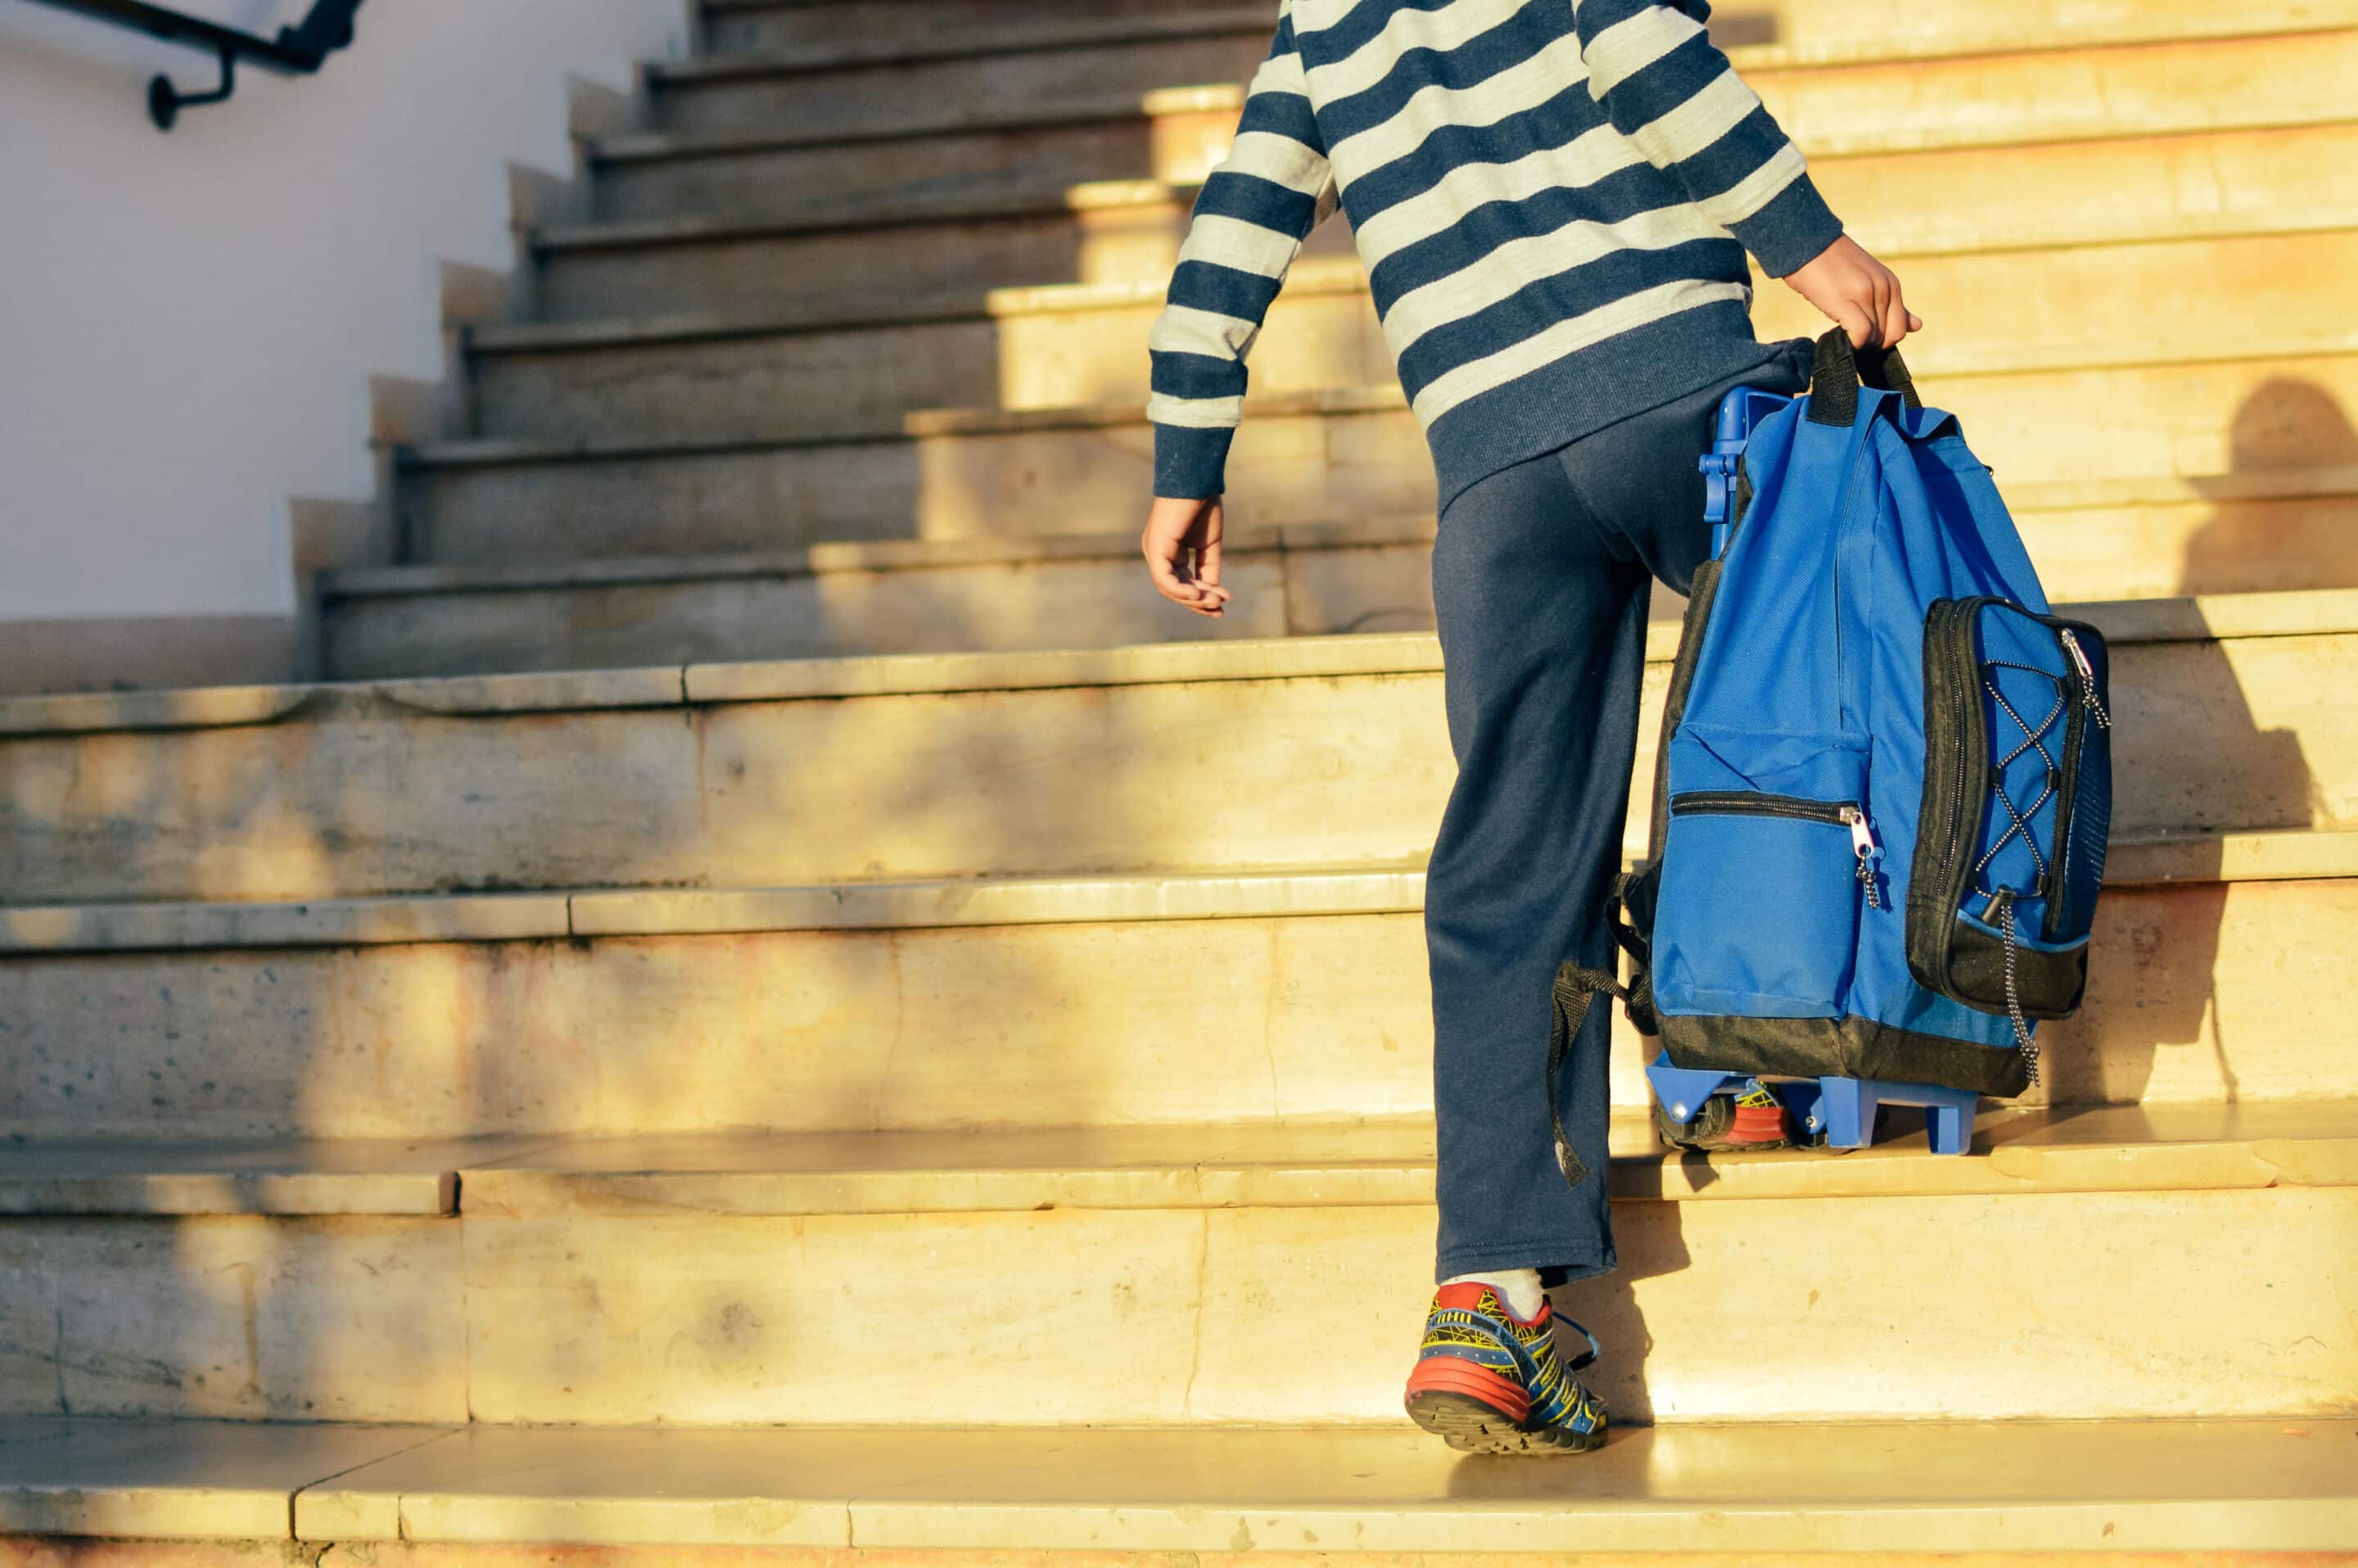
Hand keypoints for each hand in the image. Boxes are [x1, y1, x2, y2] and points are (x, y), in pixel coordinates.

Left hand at [1141, 494, 1231, 617]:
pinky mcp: (1155, 549)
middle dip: (1198, 601)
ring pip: (1169, 589)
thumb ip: (1209, 567)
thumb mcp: (1209, 543)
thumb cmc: (1203, 504)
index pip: (1183, 581)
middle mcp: (1157, 552)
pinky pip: (1164, 580)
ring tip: (1214, 602)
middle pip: (1176, 588)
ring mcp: (1154, 551)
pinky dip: (1182, 591)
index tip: (1225, 601)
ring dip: (1193, 599)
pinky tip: (1199, 595)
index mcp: (1168, 550)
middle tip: (1220, 609)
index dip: (1204, 593)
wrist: (1197, 479)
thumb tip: (1212, 592)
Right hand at [1781, 234, 1921, 350]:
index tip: (1861, 337)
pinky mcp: (1847, 300)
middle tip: (1849, 337)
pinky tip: (1835, 334)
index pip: (1900, 328)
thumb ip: (1893, 306)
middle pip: (1888, 336)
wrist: (1805, 244)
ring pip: (1875, 338)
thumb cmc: (1831, 265)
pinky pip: (1861, 334)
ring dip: (1857, 344)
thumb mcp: (1868, 282)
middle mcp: (1884, 289)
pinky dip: (1850, 343)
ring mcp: (1867, 294)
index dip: (1881, 340)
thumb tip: (1918, 326)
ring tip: (1840, 332)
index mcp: (1891, 284)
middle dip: (1869, 344)